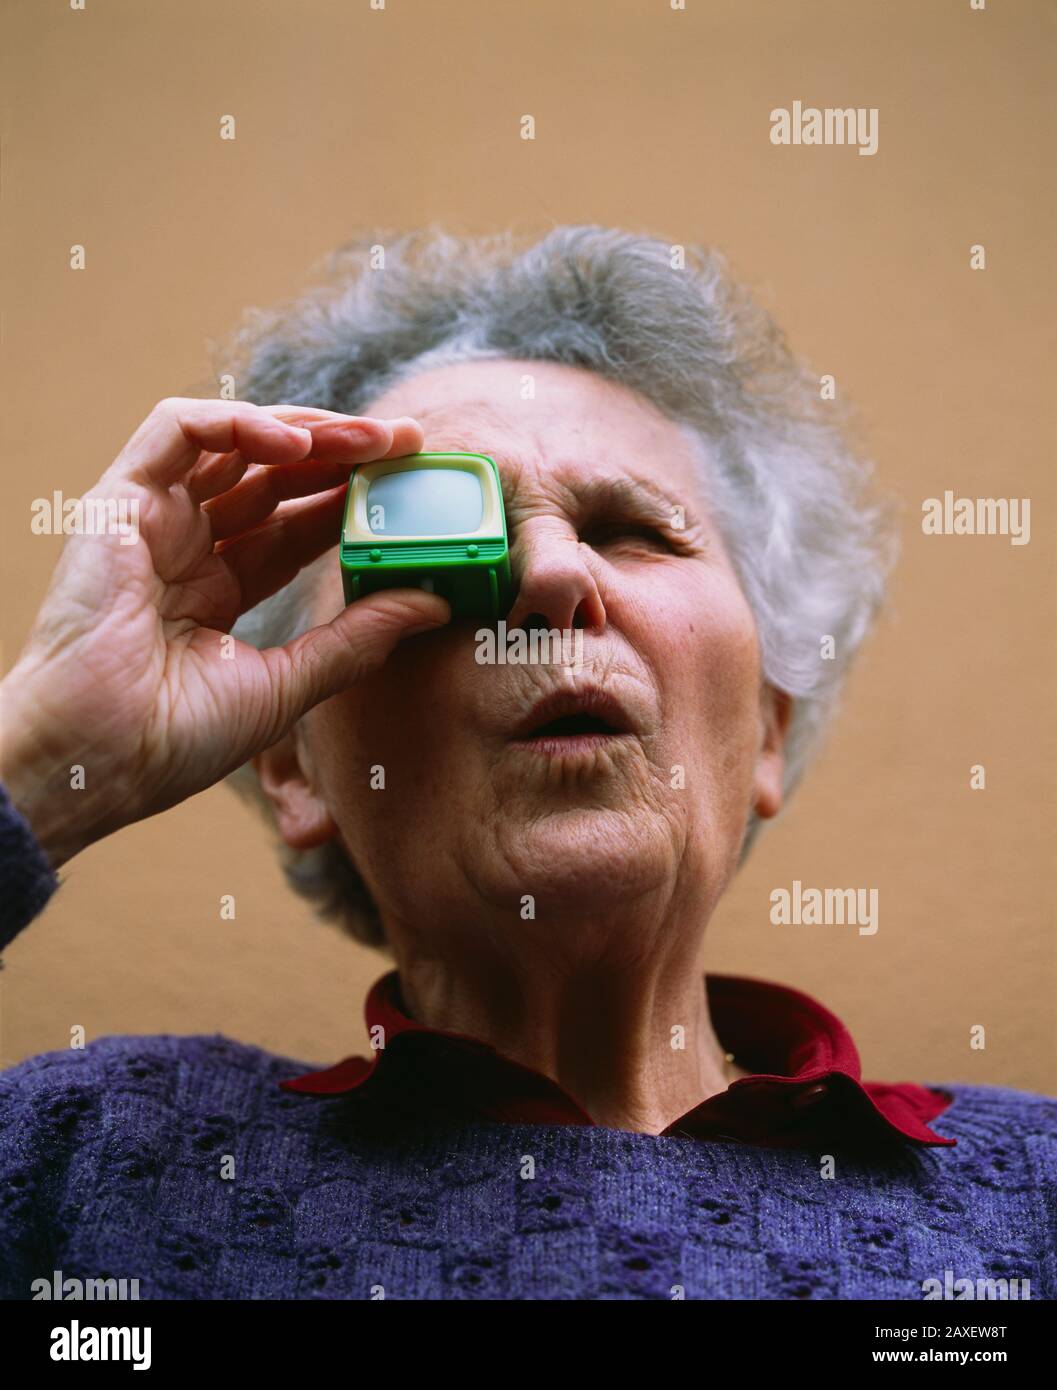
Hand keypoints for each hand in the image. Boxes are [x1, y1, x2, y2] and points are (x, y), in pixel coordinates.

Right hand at [0, 398, 449, 868]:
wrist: (100, 758)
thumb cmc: (175, 737)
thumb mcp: (288, 683)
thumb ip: (356, 640)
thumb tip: (433, 603)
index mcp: (218, 589)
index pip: (295, 525)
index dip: (350, 500)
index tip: (410, 487)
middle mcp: (187, 547)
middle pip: (273, 476)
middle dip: (342, 452)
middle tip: (406, 442)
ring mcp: (153, 521)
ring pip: (233, 442)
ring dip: (305, 429)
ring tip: (369, 438)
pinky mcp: (119, 500)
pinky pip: (176, 429)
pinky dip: (236, 422)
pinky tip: (296, 442)